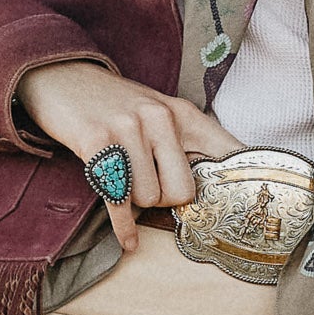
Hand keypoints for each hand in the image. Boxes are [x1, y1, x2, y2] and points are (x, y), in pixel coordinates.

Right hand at [16, 60, 243, 253]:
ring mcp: (128, 129)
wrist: (60, 74)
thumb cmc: (115, 105)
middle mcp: (160, 118)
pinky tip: (129, 240)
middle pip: (182, 192)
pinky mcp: (96, 142)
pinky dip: (123, 226)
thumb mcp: (158, 111)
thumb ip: (187, 141)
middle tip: (149, 186)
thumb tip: (222, 184)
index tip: (253, 207)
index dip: (241, 183)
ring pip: (147, 198)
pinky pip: (117, 200)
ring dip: (135, 199)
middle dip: (166, 201)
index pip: (227, 152)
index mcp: (183, 113)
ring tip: (122, 176)